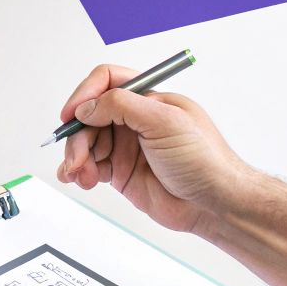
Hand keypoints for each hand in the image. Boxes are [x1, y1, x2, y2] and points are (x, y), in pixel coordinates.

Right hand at [56, 65, 256, 234]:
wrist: (214, 203)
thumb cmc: (204, 159)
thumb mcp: (166, 121)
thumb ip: (123, 106)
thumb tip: (88, 107)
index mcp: (148, 99)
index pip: (107, 81)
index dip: (86, 94)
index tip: (72, 114)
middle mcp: (135, 120)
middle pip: (90, 115)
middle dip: (78, 134)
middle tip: (77, 157)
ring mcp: (127, 146)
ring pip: (86, 142)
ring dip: (76, 156)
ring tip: (81, 175)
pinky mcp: (121, 172)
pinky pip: (90, 166)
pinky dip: (78, 172)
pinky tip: (79, 180)